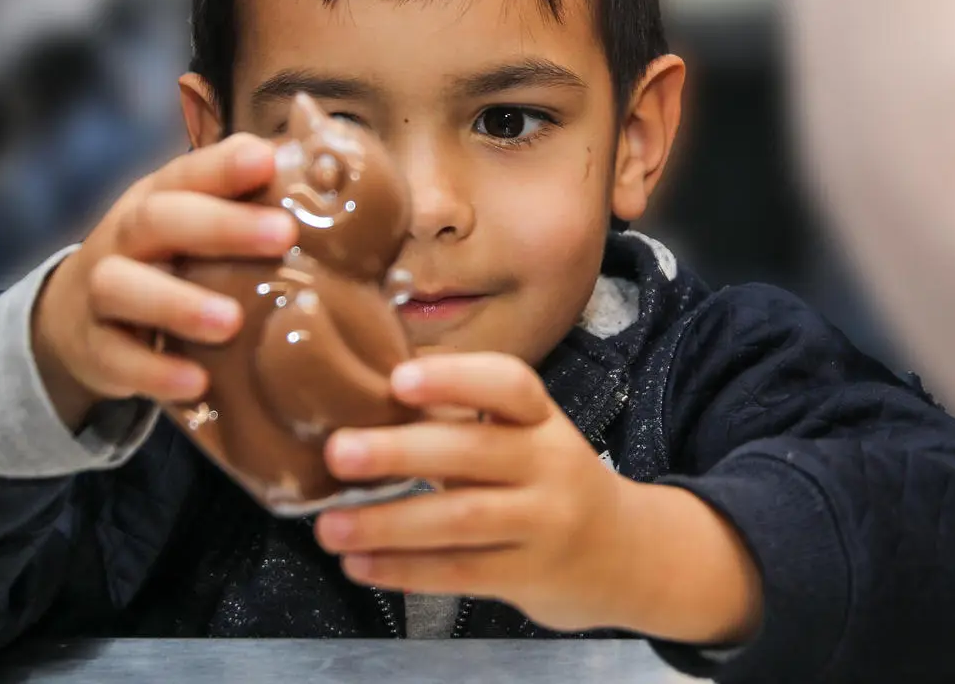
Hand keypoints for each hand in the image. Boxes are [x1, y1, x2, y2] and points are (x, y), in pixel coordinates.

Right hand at [32, 134, 296, 428]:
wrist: (75, 321)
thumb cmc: (164, 265)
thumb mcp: (192, 230)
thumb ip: (246, 209)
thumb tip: (328, 185)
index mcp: (156, 199)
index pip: (185, 172)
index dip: (223, 166)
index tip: (266, 161)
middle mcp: (123, 238)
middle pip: (156, 219)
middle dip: (220, 225)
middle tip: (283, 235)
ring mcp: (100, 294)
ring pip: (122, 287)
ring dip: (177, 303)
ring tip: (232, 322)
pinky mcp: (94, 350)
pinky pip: (117, 358)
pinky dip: (154, 371)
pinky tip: (197, 382)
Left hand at [312, 352, 635, 632]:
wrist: (626, 555)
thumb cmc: (548, 483)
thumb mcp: (525, 440)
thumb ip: (462, 421)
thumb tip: (367, 398)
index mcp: (541, 419)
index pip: (509, 385)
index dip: (454, 378)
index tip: (399, 379)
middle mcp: (550, 464)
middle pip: (473, 452)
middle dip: (399, 452)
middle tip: (337, 452)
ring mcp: (544, 523)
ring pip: (461, 520)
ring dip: (387, 523)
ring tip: (329, 527)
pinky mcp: (531, 575)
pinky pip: (461, 572)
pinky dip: (405, 569)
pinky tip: (360, 565)